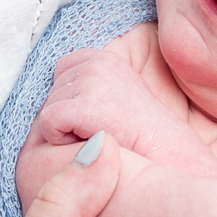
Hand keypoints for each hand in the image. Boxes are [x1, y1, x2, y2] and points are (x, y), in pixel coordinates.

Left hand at [33, 46, 216, 171]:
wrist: (169, 158)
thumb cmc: (142, 140)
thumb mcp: (117, 99)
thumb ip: (88, 88)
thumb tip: (54, 93)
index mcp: (105, 58)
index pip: (62, 71)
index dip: (71, 100)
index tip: (98, 118)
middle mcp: (98, 62)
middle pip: (52, 91)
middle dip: (67, 116)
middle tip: (101, 132)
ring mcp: (92, 81)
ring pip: (47, 108)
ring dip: (65, 130)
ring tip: (99, 138)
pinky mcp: (85, 104)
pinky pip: (48, 123)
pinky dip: (59, 140)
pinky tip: (90, 144)